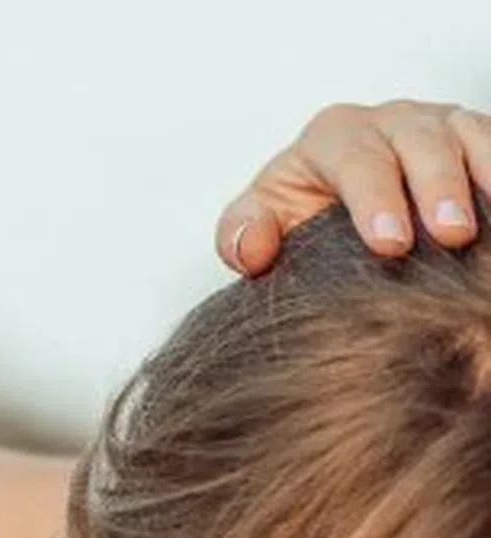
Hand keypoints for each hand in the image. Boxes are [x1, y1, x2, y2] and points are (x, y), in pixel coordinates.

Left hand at [222, 101, 490, 275]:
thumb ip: (239, 234)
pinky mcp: (472, 141)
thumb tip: (252, 247)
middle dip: (436, 189)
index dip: (373, 199)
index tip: (388, 243)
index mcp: (334, 136)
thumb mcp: (263, 221)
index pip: (355, 159)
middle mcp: (390, 122)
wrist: (334, 208)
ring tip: (484, 227)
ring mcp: (438, 127)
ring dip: (482, 176)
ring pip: (466, 137)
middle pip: (419, 142)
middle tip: (450, 236)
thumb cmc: (301, 213)